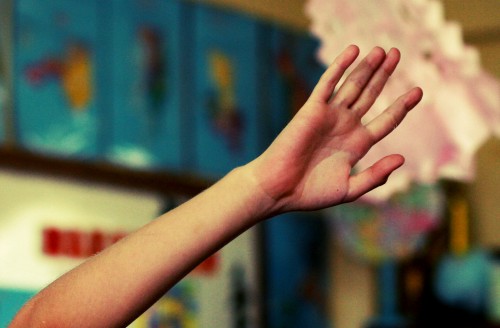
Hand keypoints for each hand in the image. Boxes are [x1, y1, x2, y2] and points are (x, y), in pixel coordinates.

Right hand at [246, 45, 422, 212]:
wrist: (280, 189)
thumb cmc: (311, 193)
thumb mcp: (350, 189)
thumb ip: (375, 176)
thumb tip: (402, 158)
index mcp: (357, 144)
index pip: (386, 120)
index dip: (402, 106)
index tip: (418, 91)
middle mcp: (345, 126)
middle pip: (371, 95)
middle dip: (384, 75)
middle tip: (397, 53)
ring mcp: (329, 116)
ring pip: (352, 85)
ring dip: (367, 67)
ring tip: (382, 50)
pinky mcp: (312, 110)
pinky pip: (328, 84)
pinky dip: (340, 67)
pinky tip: (353, 50)